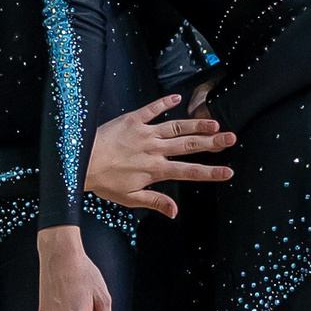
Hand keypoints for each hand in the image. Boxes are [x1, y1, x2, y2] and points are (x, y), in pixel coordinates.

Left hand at [83, 95, 233, 218]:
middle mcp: (154, 149)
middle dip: (213, 143)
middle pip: (190, 145)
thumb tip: (176, 211)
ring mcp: (144, 132)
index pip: (189, 172)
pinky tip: (178, 98)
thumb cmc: (102, 182)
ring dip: (197, 124)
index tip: (228, 171)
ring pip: (177, 126)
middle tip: (232, 138)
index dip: (211, 172)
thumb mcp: (129, 197)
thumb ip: (155, 202)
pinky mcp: (132, 119)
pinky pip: (152, 108)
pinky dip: (165, 103)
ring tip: (215, 122)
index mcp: (155, 169)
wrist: (79, 160)